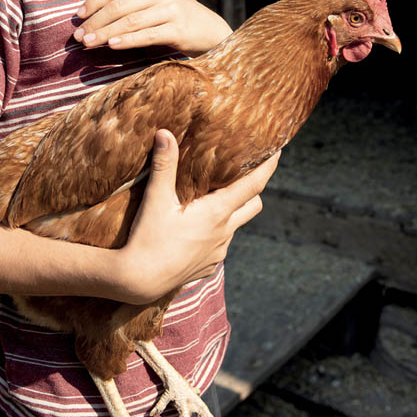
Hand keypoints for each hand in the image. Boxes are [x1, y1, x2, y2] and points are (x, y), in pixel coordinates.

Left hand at [74, 0, 232, 55]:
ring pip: (130, 21)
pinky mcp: (178, 30)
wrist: (212, 31)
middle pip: (119, 6)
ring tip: (88, 43)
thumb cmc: (176, 20)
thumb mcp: (156, 4)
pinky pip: (147, 35)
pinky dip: (127, 40)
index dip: (94, 2)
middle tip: (78, 36)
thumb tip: (94, 16)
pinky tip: (112, 45)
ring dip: (105, 32)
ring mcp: (171, 11)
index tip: (78, 16)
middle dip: (95, 21)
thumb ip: (132, 4)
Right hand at [115, 130, 277, 303]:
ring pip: (234, 227)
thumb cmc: (147, 238)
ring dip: (229, 214)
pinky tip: (194, 232)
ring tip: (211, 203)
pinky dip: (214, 235)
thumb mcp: (155, 199)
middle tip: (243, 177)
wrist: (137, 282)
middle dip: (252, 191)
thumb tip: (165, 134)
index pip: (254, 185)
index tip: (279, 153)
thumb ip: (164, 165)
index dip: (268, 168)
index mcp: (218, 213)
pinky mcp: (208, 267)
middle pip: (253, 206)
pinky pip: (219, 247)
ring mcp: (218, 252)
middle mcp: (225, 233)